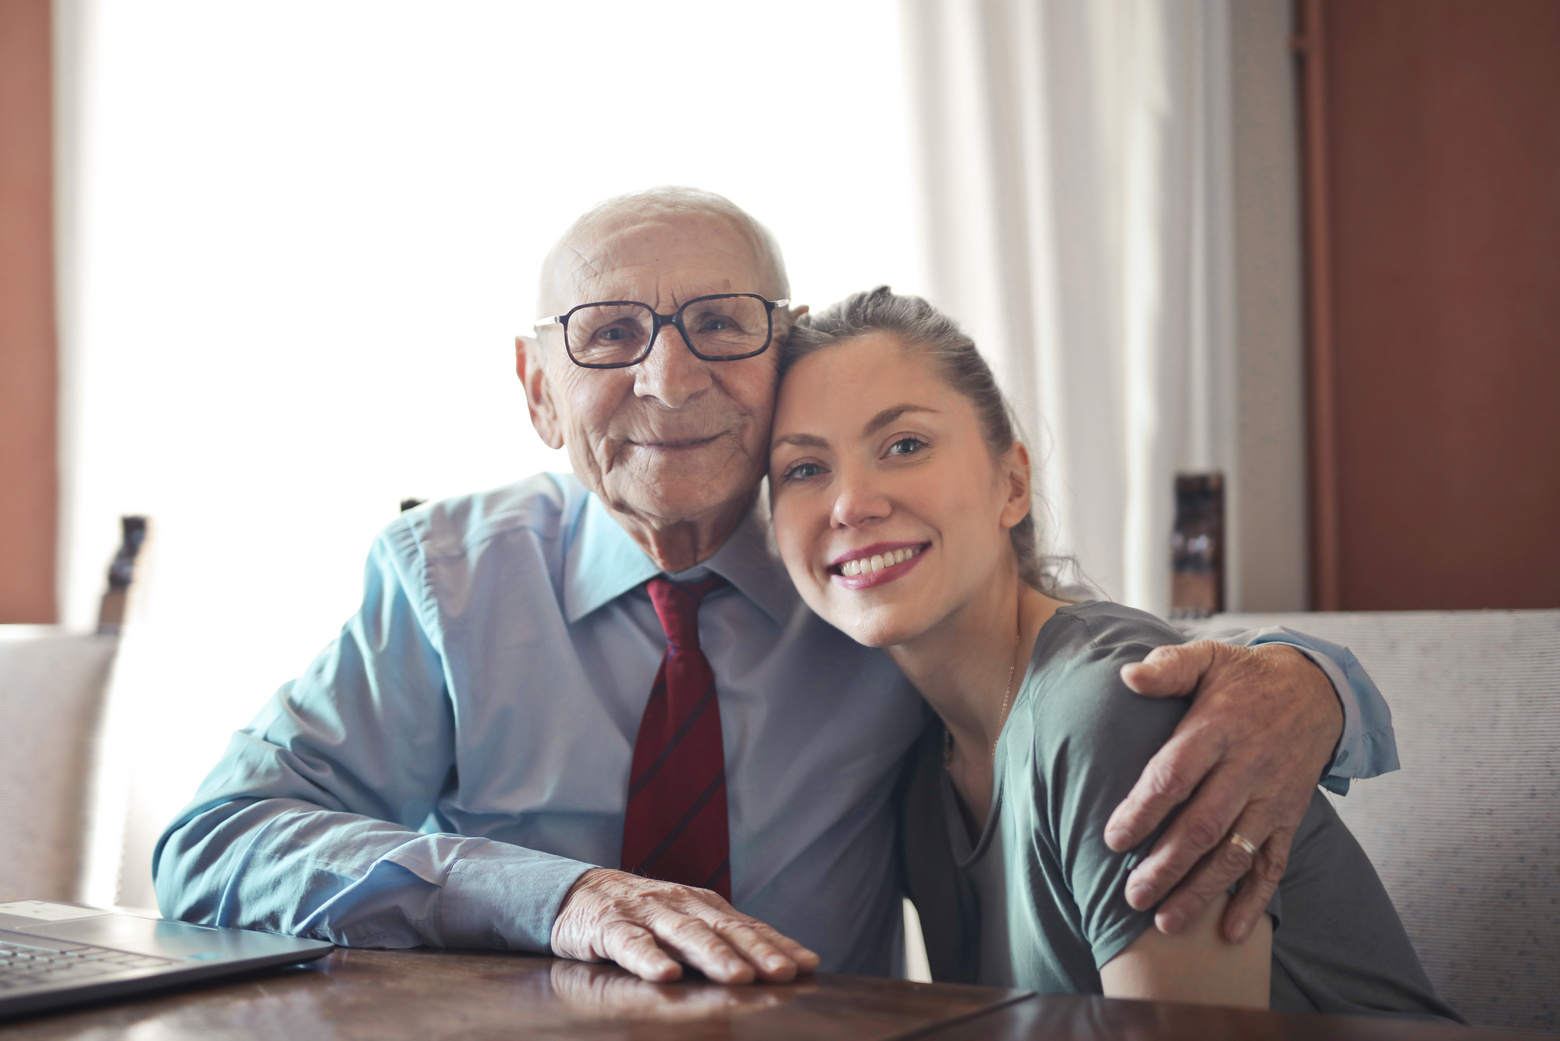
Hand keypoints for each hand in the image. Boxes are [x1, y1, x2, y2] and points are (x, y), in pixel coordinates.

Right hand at [550, 868, 820, 983]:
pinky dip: (648, 959)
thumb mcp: (686, 923)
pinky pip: (631, 943)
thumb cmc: (643, 915)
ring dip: (713, 956)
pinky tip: (664, 975)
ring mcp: (646, 914)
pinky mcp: (610, 926)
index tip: (807, 965)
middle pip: (724, 930)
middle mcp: (681, 905)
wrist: (577, 892)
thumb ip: (724, 940)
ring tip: (738, 976)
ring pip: (685, 935)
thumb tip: (781, 965)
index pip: (747, 926)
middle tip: (784, 973)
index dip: (777, 945)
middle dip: (756, 952)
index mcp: (704, 906)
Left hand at [1105, 642, 1342, 942]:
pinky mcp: (1290, 816)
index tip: (1114, 840)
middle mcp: (1248, 768)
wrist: (1317, 690)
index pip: (1176, 775)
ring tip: (1166, 924)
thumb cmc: (1244, 678)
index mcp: (1219, 729)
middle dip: (1167, 866)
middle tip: (1132, 897)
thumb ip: (1168, 667)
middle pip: (1204, 824)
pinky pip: (1274, 864)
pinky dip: (1255, 900)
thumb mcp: (1208, 658)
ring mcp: (1272, 797)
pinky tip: (1232, 933)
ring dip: (1202, 892)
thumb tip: (1128, 676)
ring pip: (1235, 853)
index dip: (1144, 809)